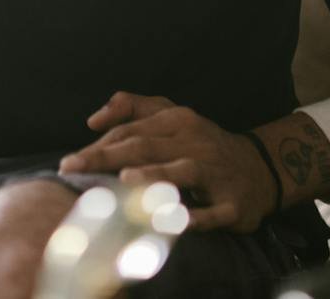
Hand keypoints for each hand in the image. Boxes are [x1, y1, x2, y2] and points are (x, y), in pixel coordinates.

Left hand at [56, 91, 276, 233]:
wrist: (260, 169)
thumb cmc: (202, 144)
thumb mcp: (172, 117)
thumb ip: (132, 108)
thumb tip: (92, 119)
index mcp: (178, 121)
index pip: (132, 131)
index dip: (99, 146)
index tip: (69, 162)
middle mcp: (196, 143)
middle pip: (147, 147)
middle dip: (108, 157)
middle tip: (74, 168)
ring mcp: (216, 173)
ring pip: (182, 172)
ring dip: (154, 176)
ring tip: (125, 179)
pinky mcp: (233, 203)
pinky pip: (213, 211)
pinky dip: (196, 216)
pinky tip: (176, 221)